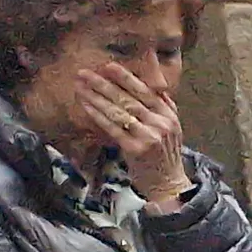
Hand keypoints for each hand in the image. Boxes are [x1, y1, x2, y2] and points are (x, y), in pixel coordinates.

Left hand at [76, 65, 184, 204]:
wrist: (167, 184)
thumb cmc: (164, 155)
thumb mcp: (172, 129)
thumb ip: (164, 108)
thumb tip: (154, 87)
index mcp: (169, 116)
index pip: (146, 92)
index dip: (126, 78)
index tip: (108, 66)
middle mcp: (161, 124)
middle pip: (128, 99)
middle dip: (104, 84)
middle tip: (84, 73)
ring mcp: (149, 136)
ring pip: (118, 111)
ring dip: (96, 97)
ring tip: (80, 86)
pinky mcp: (135, 149)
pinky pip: (112, 127)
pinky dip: (97, 114)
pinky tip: (85, 105)